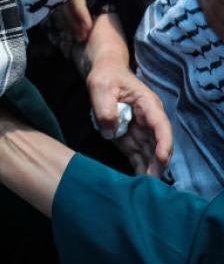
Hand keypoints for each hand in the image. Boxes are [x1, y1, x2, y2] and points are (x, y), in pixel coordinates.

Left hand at [85, 59, 172, 174]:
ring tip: (145, 188)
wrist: (104, 75)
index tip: (162, 157)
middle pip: (157, 144)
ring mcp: (140, 131)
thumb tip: (110, 132)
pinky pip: (137, 156)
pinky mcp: (130, 139)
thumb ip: (106, 108)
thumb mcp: (101, 86)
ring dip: (148, 169)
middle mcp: (148, 120)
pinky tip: (137, 182)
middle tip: (151, 180)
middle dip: (157, 163)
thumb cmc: (106, 77)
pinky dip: (138, 168)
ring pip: (149, 154)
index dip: (164, 142)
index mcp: (147, 104)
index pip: (161, 125)